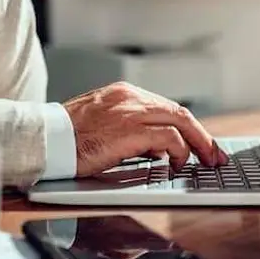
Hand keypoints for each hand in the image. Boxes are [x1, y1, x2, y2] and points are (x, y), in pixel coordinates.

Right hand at [63, 82, 229, 177]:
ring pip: (181, 122)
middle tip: (214, 154)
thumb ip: (128, 130)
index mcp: (122, 93)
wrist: (44, 139)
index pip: (165, 107)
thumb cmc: (65, 138)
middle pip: (179, 112)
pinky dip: (180, 152)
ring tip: (203, 163)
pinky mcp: (131, 129)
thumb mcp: (100, 125)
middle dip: (202, 135)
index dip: (186, 127)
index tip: (198, 142)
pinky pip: (170, 139)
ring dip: (197, 145)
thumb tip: (155, 149)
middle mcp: (130, 97)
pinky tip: (178, 165)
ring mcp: (131, 111)